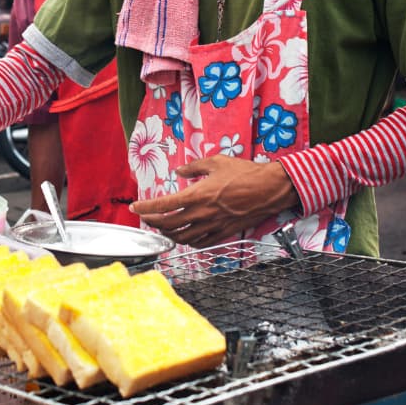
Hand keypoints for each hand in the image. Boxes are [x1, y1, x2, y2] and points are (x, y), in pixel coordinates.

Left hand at [131, 157, 299, 247]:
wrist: (270, 189)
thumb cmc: (245, 173)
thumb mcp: (216, 162)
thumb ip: (194, 167)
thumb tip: (181, 171)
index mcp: (197, 195)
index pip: (163, 205)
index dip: (145, 207)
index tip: (135, 206)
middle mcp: (202, 214)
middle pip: (168, 225)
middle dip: (152, 222)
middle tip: (145, 217)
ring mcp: (212, 226)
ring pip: (182, 237)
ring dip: (167, 234)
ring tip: (161, 227)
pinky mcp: (223, 233)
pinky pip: (200, 243)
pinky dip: (187, 241)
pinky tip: (184, 235)